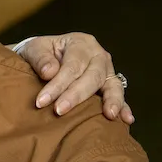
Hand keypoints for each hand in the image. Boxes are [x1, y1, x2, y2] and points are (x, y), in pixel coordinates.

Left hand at [17, 33, 133, 122]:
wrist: (45, 57)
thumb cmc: (40, 53)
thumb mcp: (34, 49)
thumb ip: (40, 59)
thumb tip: (50, 72)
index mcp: (80, 43)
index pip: (71, 66)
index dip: (58, 84)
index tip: (41, 101)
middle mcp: (98, 55)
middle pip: (92, 76)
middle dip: (76, 95)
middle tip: (59, 110)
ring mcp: (107, 70)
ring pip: (112, 85)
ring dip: (111, 100)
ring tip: (109, 115)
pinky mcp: (110, 84)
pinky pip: (118, 95)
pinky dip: (123, 106)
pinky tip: (127, 119)